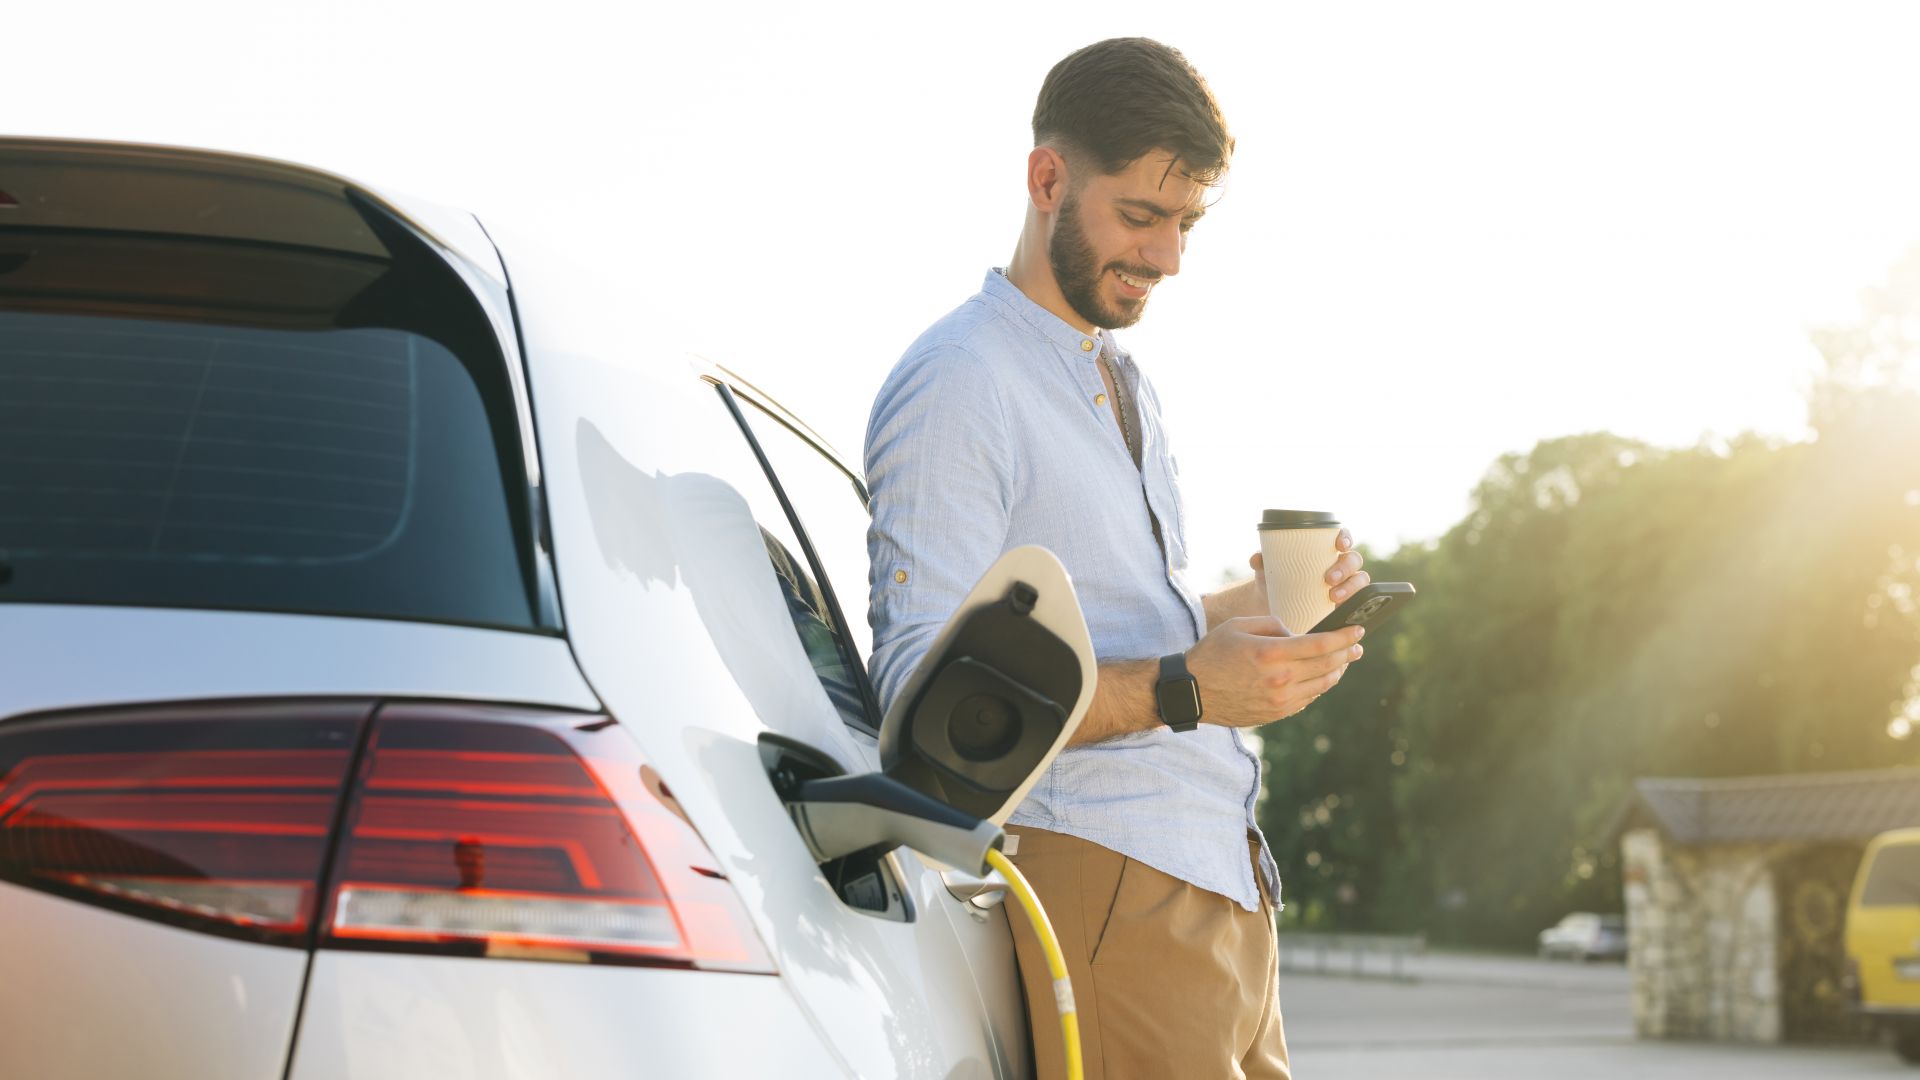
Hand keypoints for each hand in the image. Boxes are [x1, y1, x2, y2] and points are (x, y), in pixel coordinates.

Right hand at [1185, 616, 1365, 728]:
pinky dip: (1318, 687)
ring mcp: (1279, 700)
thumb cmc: (1212, 653)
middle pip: (1327, 665)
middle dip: (1347, 653)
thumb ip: (1272, 624)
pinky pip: (1307, 700)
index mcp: (1271, 653)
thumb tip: (1296, 635)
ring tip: (1344, 661)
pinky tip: (1320, 678)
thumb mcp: (1238, 625)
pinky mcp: (1275, 714)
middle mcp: (1280, 679)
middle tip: (1357, 645)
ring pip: (1322, 685)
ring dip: (1337, 671)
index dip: (1344, 637)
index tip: (1357, 630)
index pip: (1321, 644)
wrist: (1191, 692)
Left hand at [1246, 529, 1371, 612]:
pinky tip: (1344, 611)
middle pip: (1353, 560)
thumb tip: (1256, 559)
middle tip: (1329, 579)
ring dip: (1351, 588)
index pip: (1342, 537)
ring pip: (1360, 580)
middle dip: (1345, 568)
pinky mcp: (1345, 601)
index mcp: (1325, 548)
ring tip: (1333, 597)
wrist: (1273, 599)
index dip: (1346, 538)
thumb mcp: (1268, 567)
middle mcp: (1339, 563)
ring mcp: (1345, 583)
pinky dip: (1355, 604)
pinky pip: (1358, 601)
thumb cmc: (1275, 575)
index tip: (1340, 544)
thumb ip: (1261, 560)